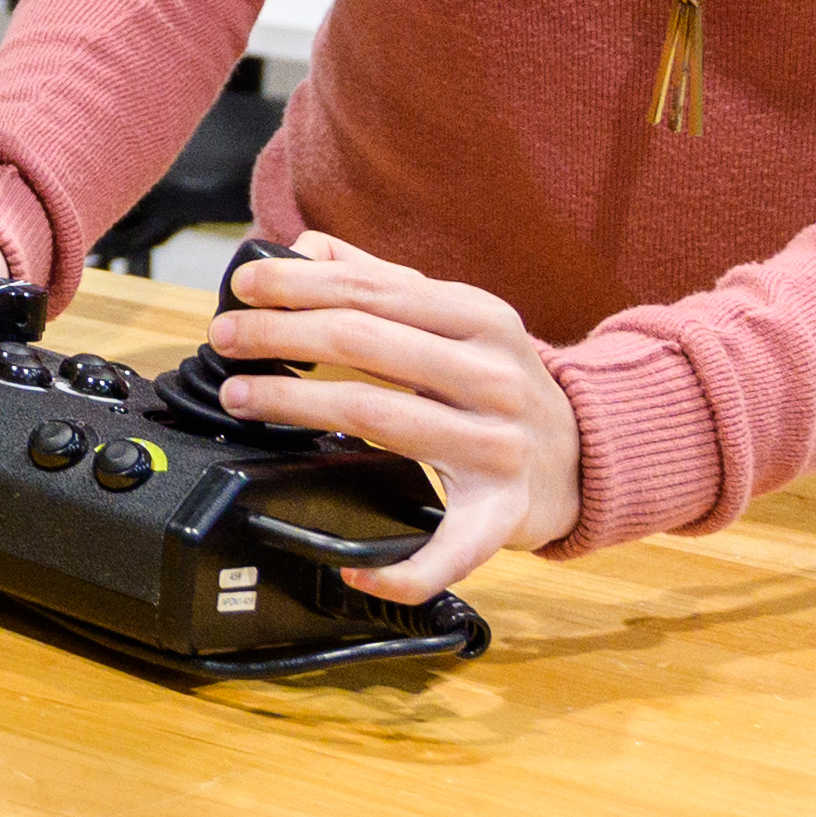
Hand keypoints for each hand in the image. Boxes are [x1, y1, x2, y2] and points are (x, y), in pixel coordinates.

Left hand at [199, 231, 582, 597]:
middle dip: (280, 336)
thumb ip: (382, 279)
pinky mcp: (502, 514)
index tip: (242, 289)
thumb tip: (304, 246)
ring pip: (380, 417)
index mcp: (481, 318)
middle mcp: (492, 378)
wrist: (590, 456)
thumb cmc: (501, 380)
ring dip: (296, 405)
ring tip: (242, 398)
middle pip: (364, 344)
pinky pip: (449, 549)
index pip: (371, 290)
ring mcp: (499, 447)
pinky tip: (351, 570)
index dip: (298, 286)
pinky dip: (400, 568)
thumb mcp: (459, 317)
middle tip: (225, 339)